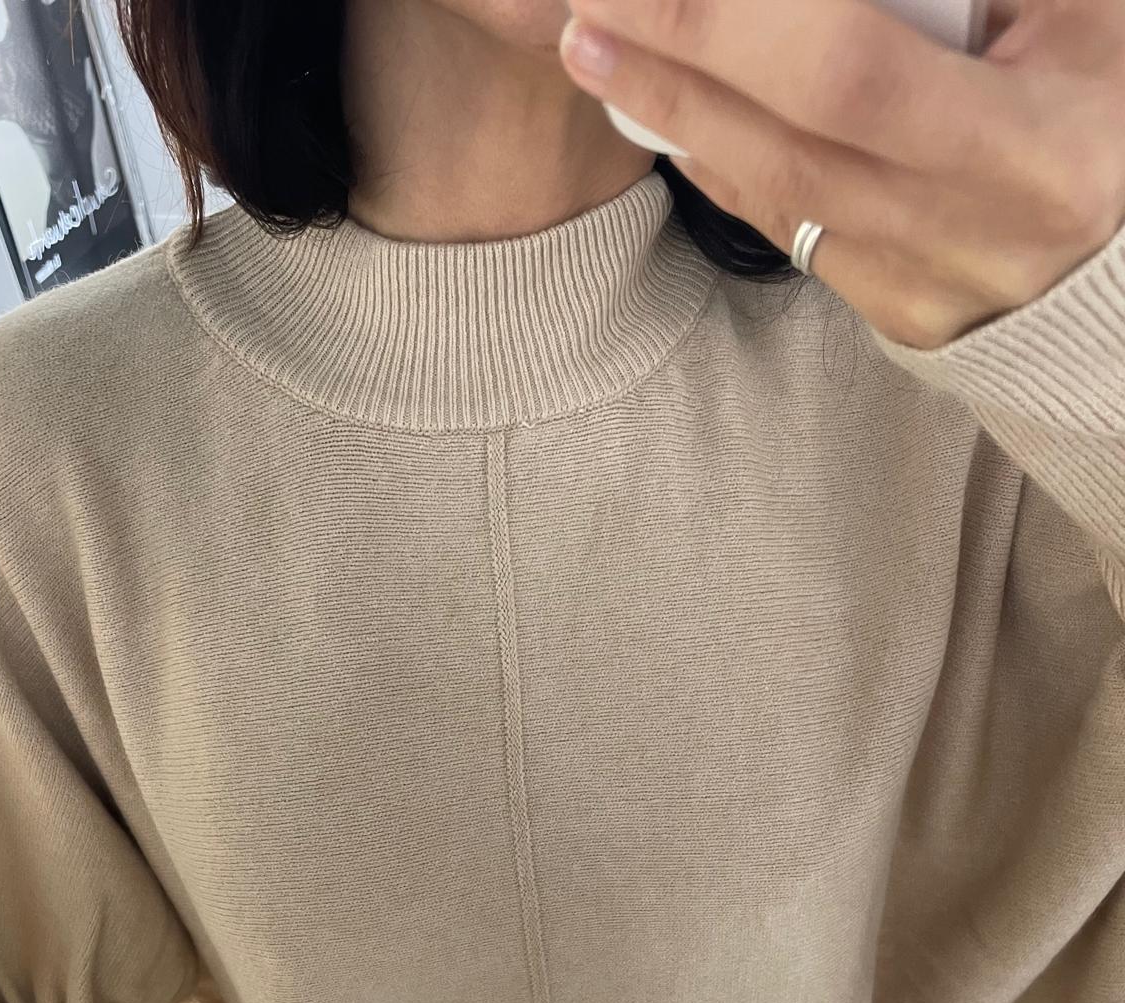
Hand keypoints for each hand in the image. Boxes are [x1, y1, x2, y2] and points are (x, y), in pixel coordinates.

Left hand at [558, 0, 1124, 348]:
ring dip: (680, 122)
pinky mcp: (898, 318)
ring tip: (601, 53)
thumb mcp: (1082, 11)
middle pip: (787, 149)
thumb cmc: (1113, 99)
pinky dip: (727, 170)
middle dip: (674, 74)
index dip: (733, 26)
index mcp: (1032, 150)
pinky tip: (675, 117)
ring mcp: (928, 291)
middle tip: (584, 14)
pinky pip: (791, 237)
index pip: (848, 76)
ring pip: (776, 202)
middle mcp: (971, 236)